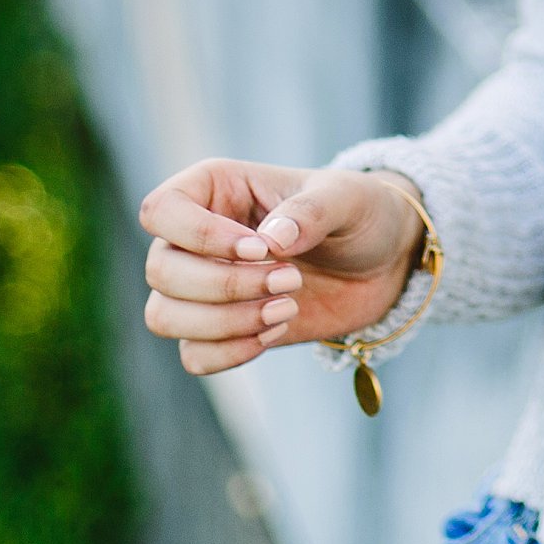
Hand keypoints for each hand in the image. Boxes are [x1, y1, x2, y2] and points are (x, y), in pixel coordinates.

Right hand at [138, 158, 425, 376]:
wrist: (384, 263)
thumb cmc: (359, 214)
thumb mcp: (348, 198)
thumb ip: (312, 211)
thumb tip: (271, 240)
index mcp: (214, 189)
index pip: (160, 211)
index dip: (201, 237)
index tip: (262, 249)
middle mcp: (195, 237)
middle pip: (160, 270)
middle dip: (227, 285)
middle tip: (291, 279)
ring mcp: (203, 286)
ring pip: (163, 316)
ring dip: (225, 322)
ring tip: (287, 309)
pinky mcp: (221, 329)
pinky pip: (192, 355)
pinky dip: (231, 352)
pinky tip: (275, 333)